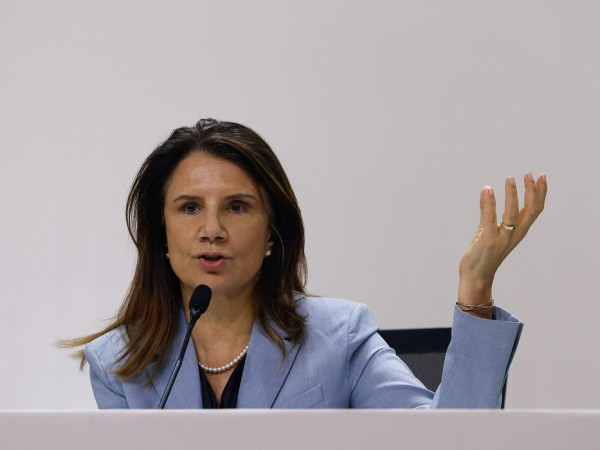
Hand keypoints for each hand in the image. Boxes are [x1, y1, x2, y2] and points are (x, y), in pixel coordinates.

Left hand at [458, 172, 547, 317]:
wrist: (476, 274)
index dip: (540, 193)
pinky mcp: (488, 242)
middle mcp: (515, 234)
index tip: (542, 176)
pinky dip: (490, 205)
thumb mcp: (491, 228)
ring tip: (510, 179)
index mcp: (519, 230)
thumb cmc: (484, 252)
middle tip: (528, 174)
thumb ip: (490, 211)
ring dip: (512, 195)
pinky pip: (490, 220)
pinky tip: (488, 191)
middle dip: (532, 191)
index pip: (535, 209)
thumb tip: (488, 189)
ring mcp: (502, 238)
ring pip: (513, 215)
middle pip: (531, 211)